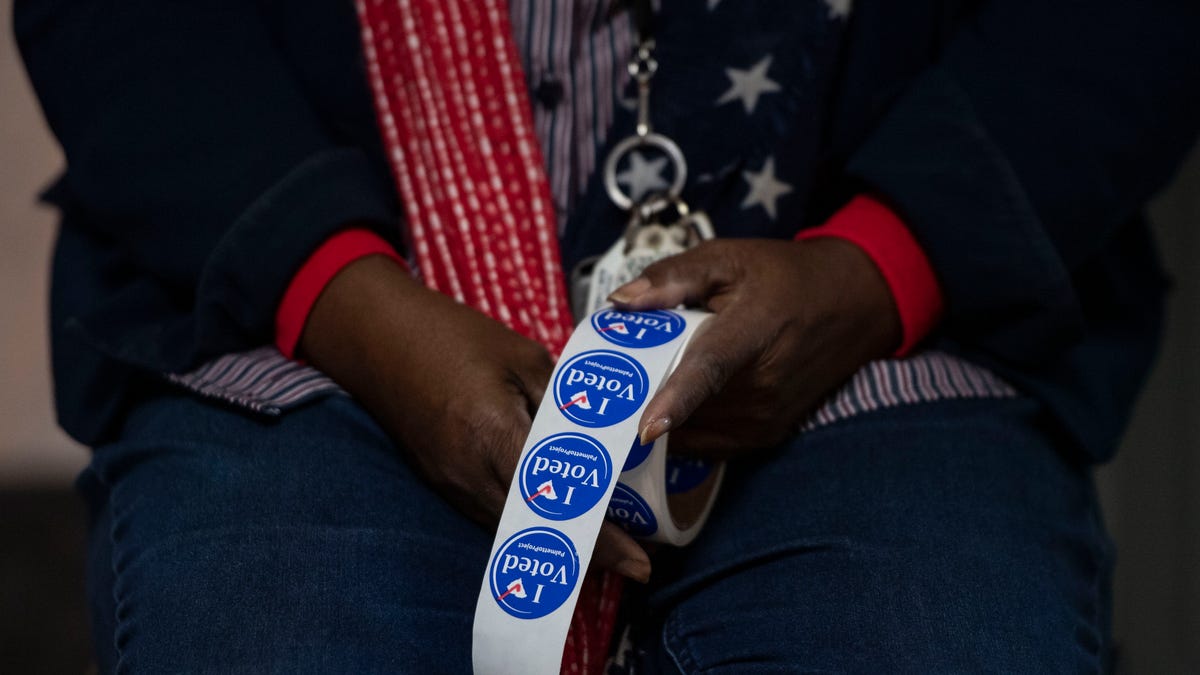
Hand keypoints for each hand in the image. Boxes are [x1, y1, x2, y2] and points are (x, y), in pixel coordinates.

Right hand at [300, 256, 650, 580]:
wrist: (377, 338)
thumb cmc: (452, 337)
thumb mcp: (522, 358)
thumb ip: (562, 403)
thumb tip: (600, 437)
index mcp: (495, 434)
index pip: (559, 502)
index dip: (600, 539)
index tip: (640, 562)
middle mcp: (470, 472)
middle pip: (539, 531)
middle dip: (589, 554)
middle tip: (635, 565)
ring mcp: (451, 482)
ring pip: (514, 531)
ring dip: (558, 545)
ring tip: (606, 550)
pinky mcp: (441, 481)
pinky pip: (492, 515)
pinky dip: (527, 527)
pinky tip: (553, 524)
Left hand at [609, 238, 900, 457]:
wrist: (851, 305)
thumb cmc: (782, 277)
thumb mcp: (728, 259)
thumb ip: (672, 278)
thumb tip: (621, 302)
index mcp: (752, 331)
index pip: (710, 370)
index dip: (677, 400)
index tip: (645, 428)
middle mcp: (763, 384)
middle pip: (688, 404)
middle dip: (648, 395)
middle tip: (616, 374)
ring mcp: (767, 415)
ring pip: (694, 427)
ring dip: (667, 411)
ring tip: (651, 378)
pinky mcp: (767, 433)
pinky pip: (709, 441)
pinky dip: (687, 426)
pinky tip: (675, 401)